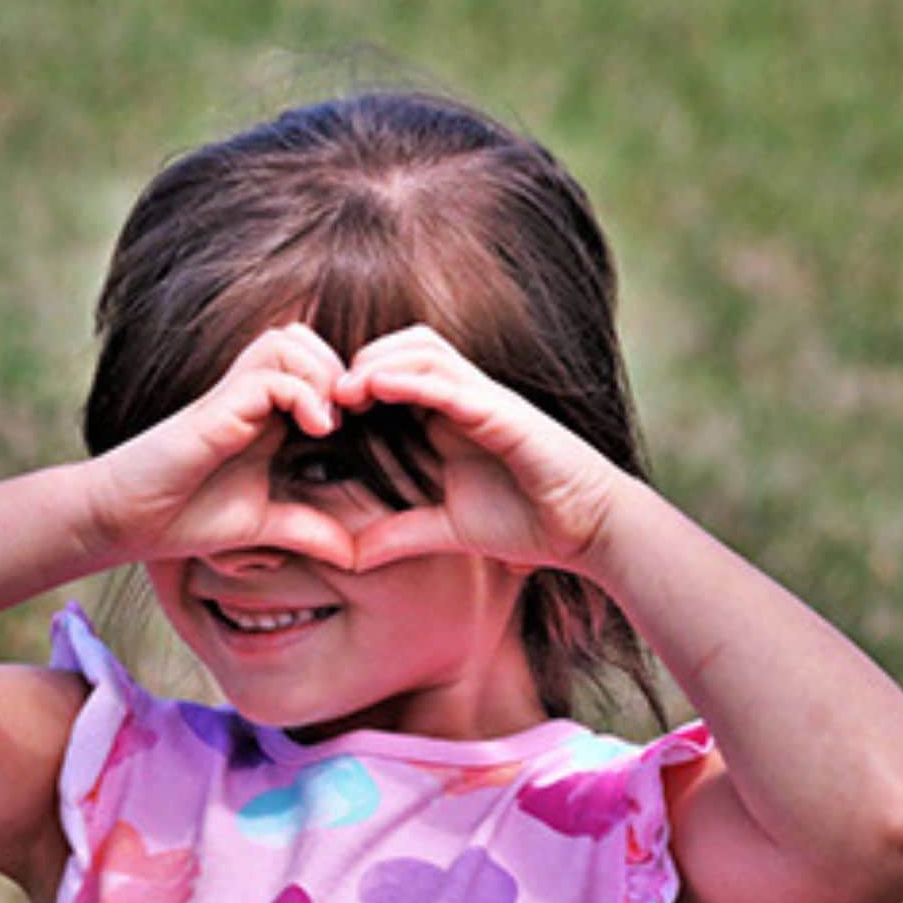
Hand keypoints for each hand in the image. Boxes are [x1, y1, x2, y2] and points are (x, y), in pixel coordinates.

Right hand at [81, 323, 357, 569]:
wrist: (127, 520)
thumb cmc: (186, 516)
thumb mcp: (264, 526)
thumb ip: (308, 530)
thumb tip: (356, 556)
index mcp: (266, 414)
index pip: (316, 367)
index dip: (348, 387)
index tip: (369, 428)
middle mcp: (250, 395)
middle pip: (307, 340)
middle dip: (341, 371)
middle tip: (355, 418)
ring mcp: (233, 396)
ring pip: (290, 342)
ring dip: (322, 375)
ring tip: (330, 424)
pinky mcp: (218, 408)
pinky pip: (271, 375)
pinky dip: (302, 393)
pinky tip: (314, 430)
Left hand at [331, 324, 631, 573]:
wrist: (585, 530)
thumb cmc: (525, 521)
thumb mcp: (445, 530)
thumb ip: (399, 534)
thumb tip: (349, 556)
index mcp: (448, 416)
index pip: (394, 372)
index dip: (354, 381)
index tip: (317, 410)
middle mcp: (464, 397)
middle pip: (404, 345)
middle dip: (359, 360)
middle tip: (323, 393)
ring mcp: (485, 400)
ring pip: (424, 349)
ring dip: (379, 360)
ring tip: (343, 389)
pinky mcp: (504, 413)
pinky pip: (452, 383)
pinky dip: (414, 378)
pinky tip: (379, 387)